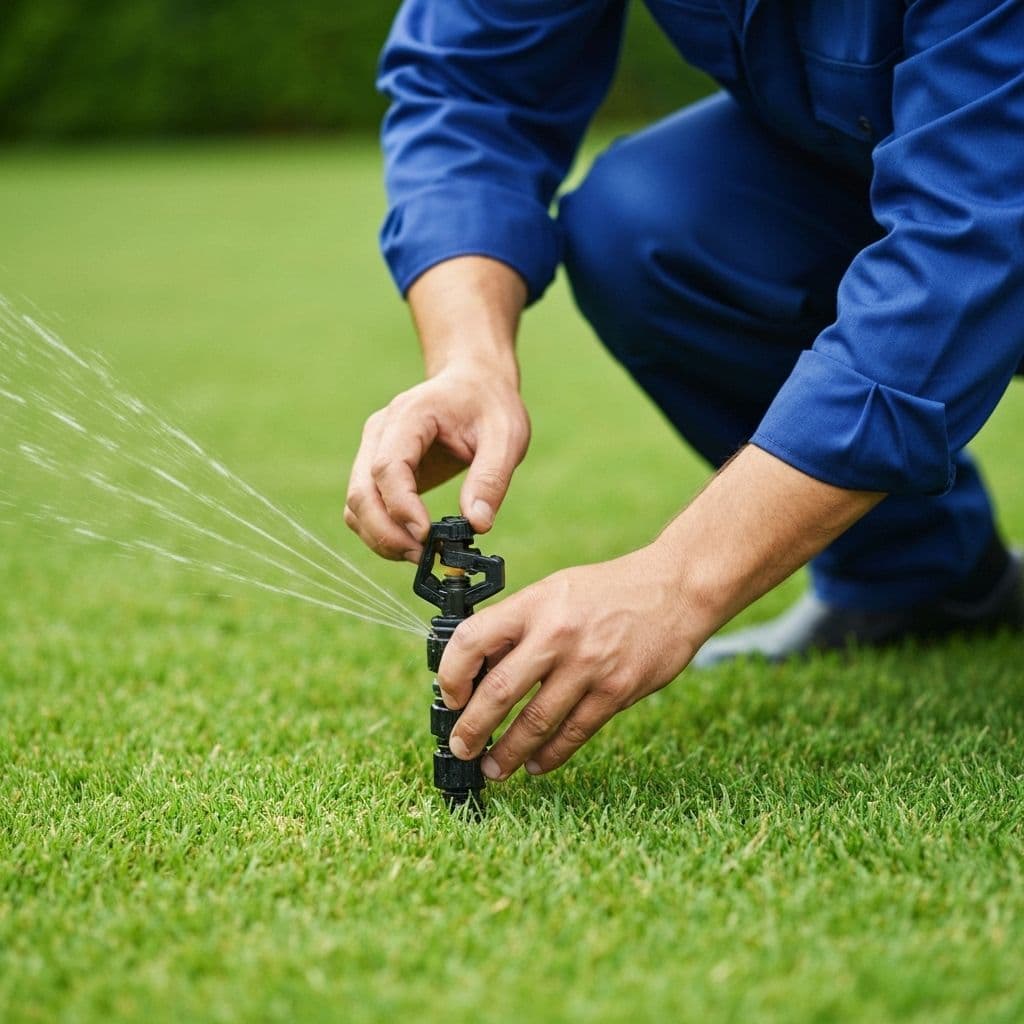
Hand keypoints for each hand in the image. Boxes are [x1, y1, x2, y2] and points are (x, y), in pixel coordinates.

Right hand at [344, 365, 529, 560]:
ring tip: (420, 556)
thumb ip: (491, 478)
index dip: (402, 507)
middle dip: (386, 532)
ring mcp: (373, 450)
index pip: (387, 467)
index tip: (427, 536)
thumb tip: (477, 524)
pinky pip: (364, 508)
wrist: (474, 384)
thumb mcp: (506, 436)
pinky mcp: (376, 470)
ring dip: (380, 538)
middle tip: (423, 557)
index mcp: (409, 415)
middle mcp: (380, 432)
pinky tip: (412, 543)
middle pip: (361, 491)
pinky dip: (380, 532)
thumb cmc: (490, 406)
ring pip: (356, 505)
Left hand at [437, 445, 883, 779]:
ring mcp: (589, 665)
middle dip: (472, 729)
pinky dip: (551, 754)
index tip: (450, 697)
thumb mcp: (555, 591)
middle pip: (499, 691)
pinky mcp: (617, 690)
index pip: (473, 640)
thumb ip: (519, 625)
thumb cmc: (608, 591)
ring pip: (536, 722)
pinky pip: (574, 732)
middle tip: (460, 750)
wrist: (675, 588)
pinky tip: (537, 764)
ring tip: (493, 769)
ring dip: (508, 752)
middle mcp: (557, 634)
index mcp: (534, 604)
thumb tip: (476, 672)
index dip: (451, 675)